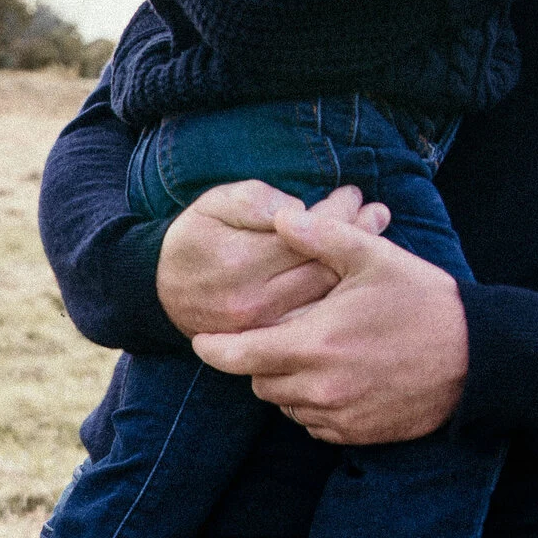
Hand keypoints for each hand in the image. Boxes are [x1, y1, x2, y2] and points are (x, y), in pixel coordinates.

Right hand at [158, 181, 392, 337]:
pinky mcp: (264, 342)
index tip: (353, 195)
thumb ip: (257, 201)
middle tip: (377, 213)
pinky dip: (335, 295)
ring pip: (322, 298)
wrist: (160, 291)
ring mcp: (260, 328)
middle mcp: (253, 301)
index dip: (337, 213)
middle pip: (322, 268)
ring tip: (374, 236)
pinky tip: (350, 274)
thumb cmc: (194, 238)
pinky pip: (311, 320)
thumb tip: (299, 211)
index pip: (306, 235)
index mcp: (241, 261)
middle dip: (356, 236)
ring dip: (354, 268)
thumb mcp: (215, 204)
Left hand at [189, 207, 468, 444]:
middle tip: (286, 335)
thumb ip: (322, 238)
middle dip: (260, 360)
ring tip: (317, 355)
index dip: (214, 349)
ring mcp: (336, 414)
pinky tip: (338, 379)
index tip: (202, 342)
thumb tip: (280, 218)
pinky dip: (313, 405)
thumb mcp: (375, 258)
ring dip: (287, 383)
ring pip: (284, 404)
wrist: (477, 357)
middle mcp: (318, 386)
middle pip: (258, 382)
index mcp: (313, 343)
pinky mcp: (354, 434)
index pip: (238, 355)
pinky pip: (312, 424)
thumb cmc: (424, 302)